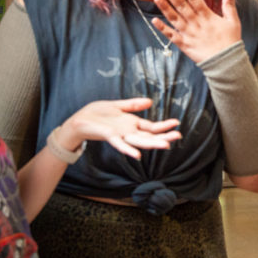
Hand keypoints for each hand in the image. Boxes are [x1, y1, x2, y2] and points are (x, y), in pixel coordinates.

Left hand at [62, 98, 181, 159]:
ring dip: (152, 144)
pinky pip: (120, 145)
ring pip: (139, 142)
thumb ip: (133, 105)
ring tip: (165, 146)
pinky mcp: (109, 136)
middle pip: (149, 136)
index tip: (177, 123)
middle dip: (164, 136)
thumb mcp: (117, 106)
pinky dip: (128, 150)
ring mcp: (119, 135)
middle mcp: (128, 132)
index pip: (151, 127)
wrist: (78, 121)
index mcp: (131, 124)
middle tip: (178, 136)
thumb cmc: (96, 113)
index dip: (164, 126)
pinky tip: (137, 155)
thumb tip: (150, 102)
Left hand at [152, 0, 241, 63]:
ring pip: (174, 18)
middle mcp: (196, 23)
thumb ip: (229, 6)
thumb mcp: (233, 22)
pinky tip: (154, 21)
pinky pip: (171, 36)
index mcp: (208, 16)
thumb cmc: (230, 42)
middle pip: (182, 5)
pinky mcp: (184, 44)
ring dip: (165, 8)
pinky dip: (162, 29)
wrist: (226, 63)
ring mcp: (189, 34)